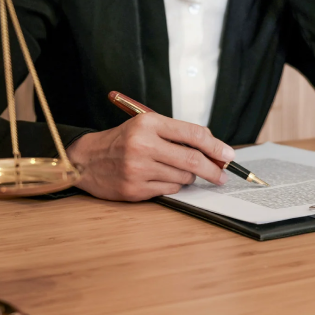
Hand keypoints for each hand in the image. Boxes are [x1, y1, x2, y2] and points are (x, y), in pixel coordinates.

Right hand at [66, 113, 235, 201]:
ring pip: (183, 178)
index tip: (228, 155)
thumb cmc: (122, 141)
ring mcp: (138, 169)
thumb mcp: (146, 127)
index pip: (193, 134)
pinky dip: (172, 186)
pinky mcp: (135, 189)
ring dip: (188, 177)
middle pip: (193, 160)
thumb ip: (177, 134)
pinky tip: (160, 178)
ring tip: (174, 170)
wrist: (86, 159)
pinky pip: (169, 190)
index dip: (216, 146)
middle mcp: (143, 145)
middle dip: (213, 169)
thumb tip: (213, 149)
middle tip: (221, 175)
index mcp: (148, 124)